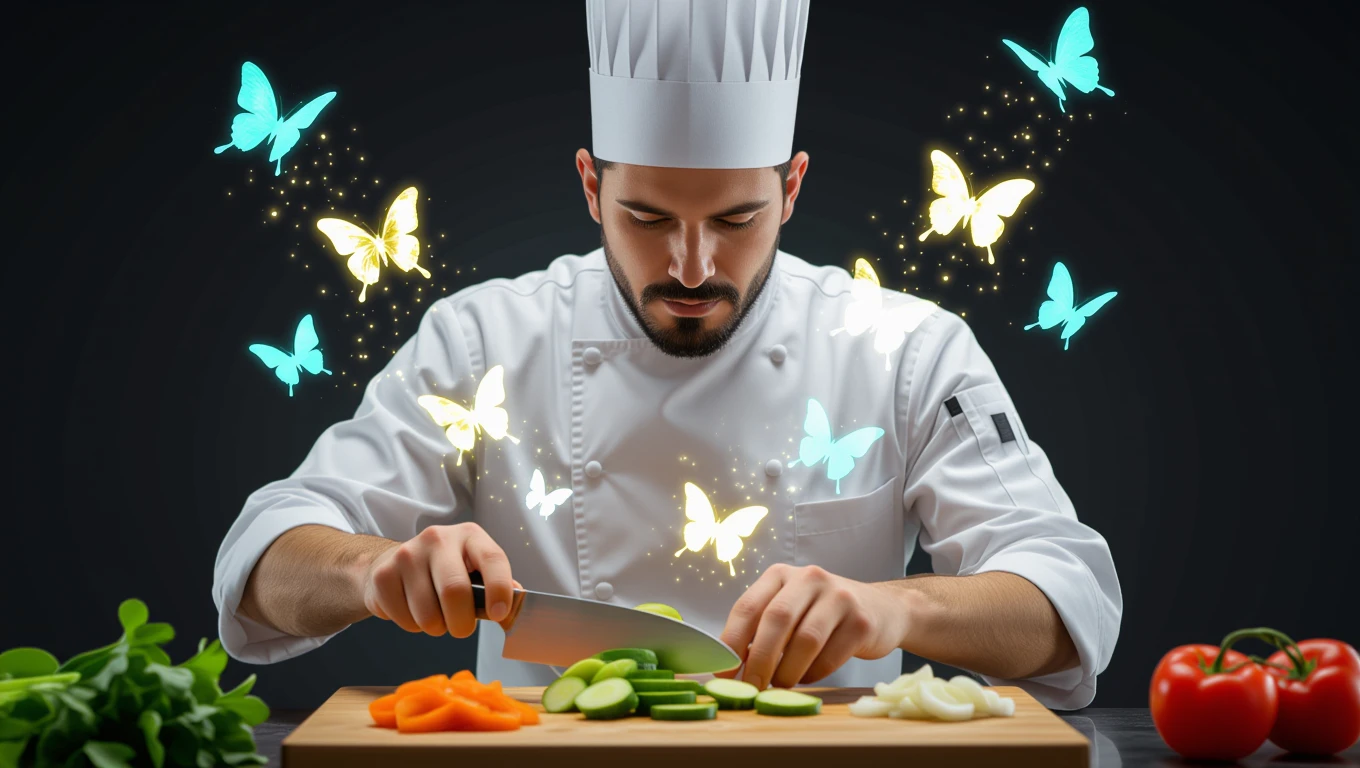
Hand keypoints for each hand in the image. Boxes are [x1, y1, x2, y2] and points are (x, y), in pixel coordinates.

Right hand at [362, 523, 521, 638]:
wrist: (392, 562)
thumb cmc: (444, 570)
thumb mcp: (475, 569)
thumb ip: (497, 588)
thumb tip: (512, 613)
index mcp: (470, 535)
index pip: (492, 559)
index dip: (499, 589)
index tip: (499, 614)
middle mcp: (438, 538)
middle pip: (455, 591)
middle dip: (462, 624)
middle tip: (461, 628)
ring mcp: (407, 554)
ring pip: (428, 614)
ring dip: (436, 628)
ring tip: (435, 616)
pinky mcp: (383, 575)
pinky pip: (404, 619)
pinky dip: (413, 626)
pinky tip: (412, 610)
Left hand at [715, 563, 904, 689]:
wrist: (883, 609)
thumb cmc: (822, 615)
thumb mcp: (790, 609)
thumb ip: (761, 630)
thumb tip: (732, 667)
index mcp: (780, 574)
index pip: (747, 607)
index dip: (732, 642)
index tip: (724, 672)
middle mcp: (809, 578)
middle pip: (776, 620)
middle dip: (760, 660)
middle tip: (752, 687)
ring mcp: (839, 597)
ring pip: (805, 640)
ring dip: (788, 671)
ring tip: (782, 683)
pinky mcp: (862, 622)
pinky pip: (830, 657)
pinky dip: (814, 674)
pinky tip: (809, 675)